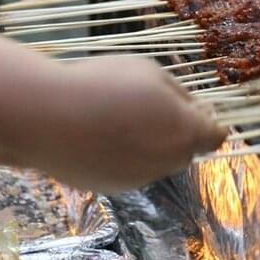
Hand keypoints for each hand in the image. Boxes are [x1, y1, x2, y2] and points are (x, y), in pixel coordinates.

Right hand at [34, 58, 225, 192]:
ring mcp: (139, 178)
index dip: (210, 124)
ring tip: (113, 118)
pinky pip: (126, 170)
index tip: (197, 111)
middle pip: (185, 150)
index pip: (215, 137)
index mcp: (185, 133)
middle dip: (176, 133)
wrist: (44, 117)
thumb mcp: (150, 72)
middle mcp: (168, 162)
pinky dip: (119, 156)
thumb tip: (191, 110)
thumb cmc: (103, 85)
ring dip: (147, 145)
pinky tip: (95, 136)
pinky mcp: (111, 187)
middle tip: (147, 108)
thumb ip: (179, 95)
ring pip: (155, 161)